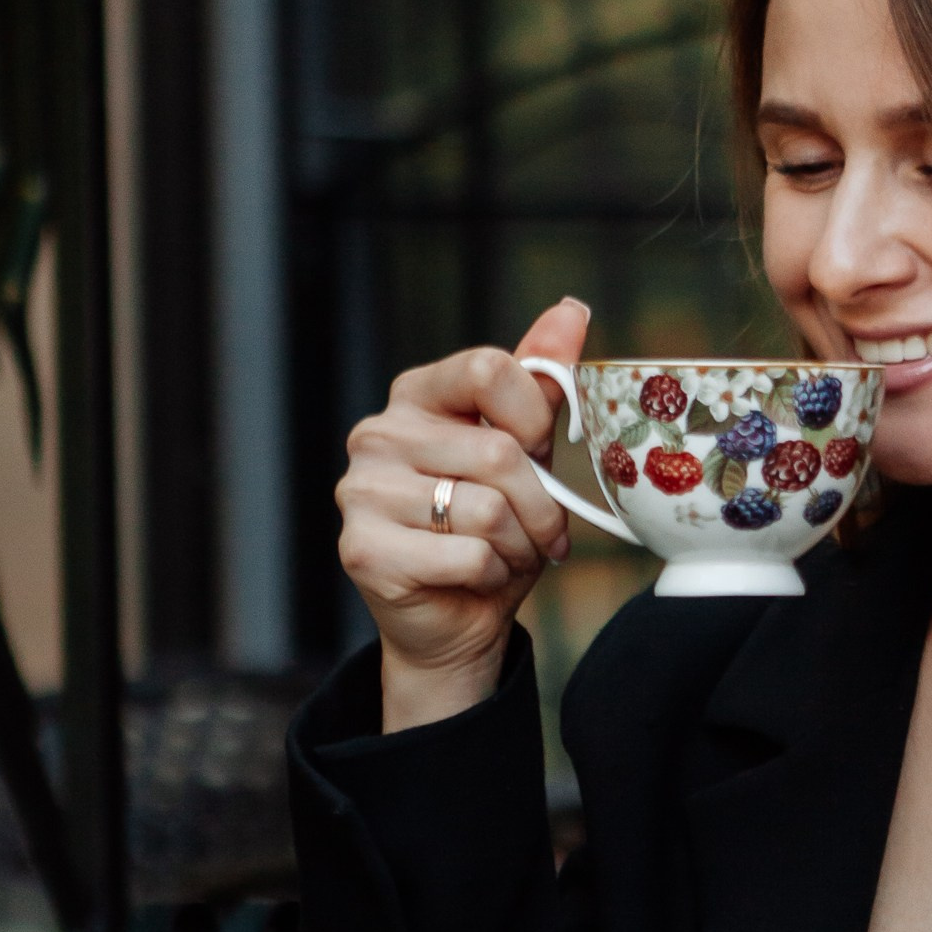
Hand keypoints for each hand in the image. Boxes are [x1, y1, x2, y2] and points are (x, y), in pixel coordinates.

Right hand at [337, 295, 586, 730]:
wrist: (453, 622)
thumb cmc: (491, 531)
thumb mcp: (525, 450)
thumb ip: (539, 381)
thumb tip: (571, 309)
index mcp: (416, 396)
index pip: (491, 369)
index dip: (536, 418)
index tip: (541, 453)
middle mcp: (377, 434)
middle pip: (500, 451)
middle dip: (541, 506)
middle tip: (538, 532)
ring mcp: (360, 490)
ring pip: (488, 509)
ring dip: (518, 545)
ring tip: (503, 554)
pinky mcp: (362, 548)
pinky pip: (469, 554)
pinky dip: (492, 574)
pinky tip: (474, 578)